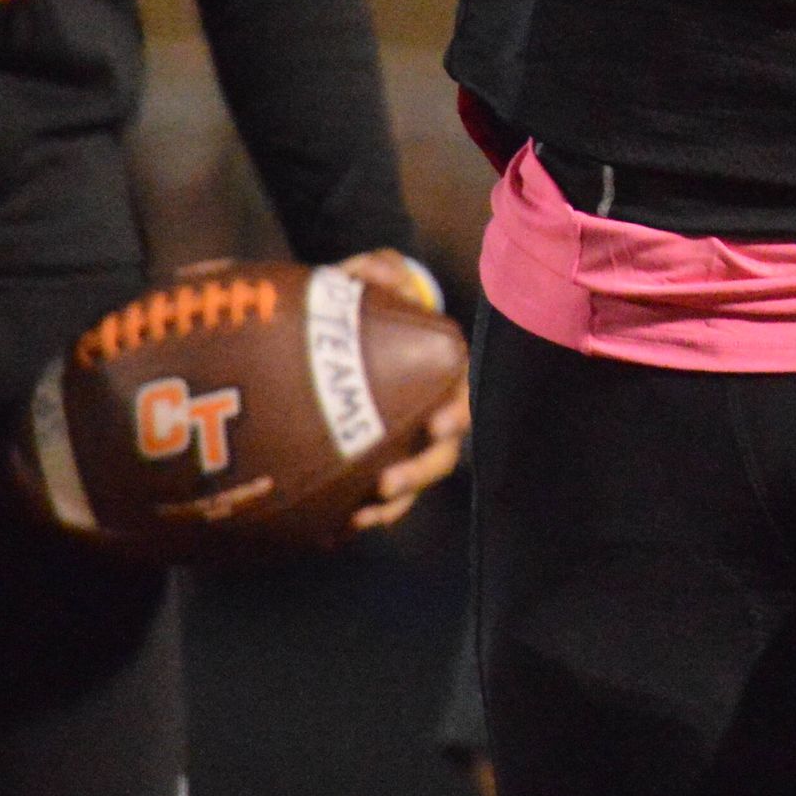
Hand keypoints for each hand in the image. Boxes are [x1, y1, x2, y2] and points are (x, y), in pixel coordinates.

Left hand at [339, 250, 468, 533]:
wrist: (341, 325)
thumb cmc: (366, 300)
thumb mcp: (370, 275)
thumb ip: (379, 268)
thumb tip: (382, 269)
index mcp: (439, 374)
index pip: (460, 397)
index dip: (456, 415)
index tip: (440, 423)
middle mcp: (428, 415)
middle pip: (438, 455)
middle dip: (418, 473)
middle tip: (387, 482)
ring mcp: (401, 442)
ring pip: (409, 484)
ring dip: (393, 504)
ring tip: (363, 516)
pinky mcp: (370, 460)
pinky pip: (373, 495)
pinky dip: (360, 513)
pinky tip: (335, 527)